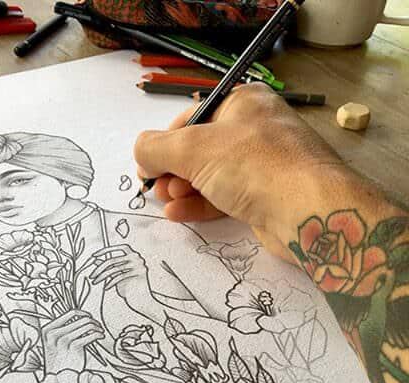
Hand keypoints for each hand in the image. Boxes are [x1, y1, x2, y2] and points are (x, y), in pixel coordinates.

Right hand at [42, 310, 104, 372]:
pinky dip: (98, 334)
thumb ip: (64, 330)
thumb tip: (83, 318)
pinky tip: (100, 336)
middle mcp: (53, 333)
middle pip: (81, 319)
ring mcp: (63, 340)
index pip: (70, 313)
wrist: (57, 379)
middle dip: (93, 321)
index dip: (83, 313)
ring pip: (87, 325)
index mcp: (47, 329)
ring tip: (100, 331)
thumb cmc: (59, 361)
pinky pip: (90, 335)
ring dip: (97, 327)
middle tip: (98, 326)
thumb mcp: (55, 343)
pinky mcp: (73, 347)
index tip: (90, 317)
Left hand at [88, 244, 150, 300]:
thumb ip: (109, 266)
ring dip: (102, 276)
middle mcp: (137, 258)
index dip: (106, 250)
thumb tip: (96, 260)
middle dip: (99, 269)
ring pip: (115, 269)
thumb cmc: (130, 287)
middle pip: (113, 260)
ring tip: (96, 282)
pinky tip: (106, 287)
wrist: (142, 300)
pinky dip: (111, 282)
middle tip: (91, 276)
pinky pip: (120, 277)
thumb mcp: (117, 275)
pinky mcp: (139, 274)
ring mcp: (139, 265)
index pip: (119, 247)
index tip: (94, 256)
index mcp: (133, 254)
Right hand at [134, 83, 349, 261]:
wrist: (307, 211)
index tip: (145, 165)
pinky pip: (225, 196)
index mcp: (242, 103)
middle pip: (200, 149)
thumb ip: (156, 147)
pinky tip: (179, 213)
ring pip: (212, 175)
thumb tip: (140, 153)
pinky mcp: (265, 195)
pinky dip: (201, 204)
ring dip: (184, 189)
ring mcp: (262, 164)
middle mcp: (254, 129)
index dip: (164, 142)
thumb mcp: (193, 149)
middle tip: (154, 187)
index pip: (192, 117)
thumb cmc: (252, 165)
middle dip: (173, 170)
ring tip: (166, 201)